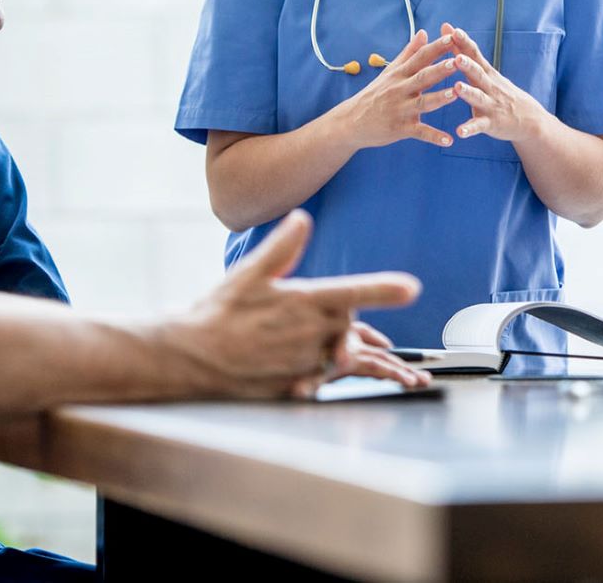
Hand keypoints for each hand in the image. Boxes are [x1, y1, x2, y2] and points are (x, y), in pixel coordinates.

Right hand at [186, 210, 421, 396]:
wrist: (190, 358)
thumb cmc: (219, 312)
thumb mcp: (248, 273)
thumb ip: (281, 248)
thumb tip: (302, 217)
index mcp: (302, 302)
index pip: (352, 292)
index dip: (384, 289)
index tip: (412, 288)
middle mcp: (309, 334)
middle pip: (348, 321)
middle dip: (340, 315)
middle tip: (306, 311)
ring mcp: (305, 362)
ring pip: (339, 350)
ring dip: (334, 344)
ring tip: (304, 340)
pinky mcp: (298, 385)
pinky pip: (324, 376)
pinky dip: (320, 369)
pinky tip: (298, 362)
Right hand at [343, 30, 463, 149]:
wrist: (351, 122)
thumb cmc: (375, 94)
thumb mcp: (390, 71)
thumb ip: (409, 52)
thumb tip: (423, 32)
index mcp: (400, 74)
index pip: (420, 57)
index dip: (436, 47)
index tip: (451, 37)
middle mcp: (400, 89)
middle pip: (423, 77)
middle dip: (440, 69)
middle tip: (457, 61)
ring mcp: (400, 109)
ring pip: (423, 103)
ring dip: (439, 98)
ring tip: (455, 93)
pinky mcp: (400, 128)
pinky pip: (420, 132)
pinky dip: (434, 137)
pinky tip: (449, 140)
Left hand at [443, 23, 544, 143]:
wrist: (529, 119)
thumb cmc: (500, 91)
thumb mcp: (486, 71)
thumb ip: (465, 52)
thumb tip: (449, 29)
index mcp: (486, 72)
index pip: (474, 54)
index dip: (464, 42)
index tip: (452, 30)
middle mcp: (490, 86)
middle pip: (478, 73)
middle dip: (467, 65)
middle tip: (457, 57)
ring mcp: (491, 105)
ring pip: (478, 98)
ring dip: (468, 93)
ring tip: (457, 87)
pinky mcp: (491, 123)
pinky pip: (479, 126)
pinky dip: (469, 129)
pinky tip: (459, 132)